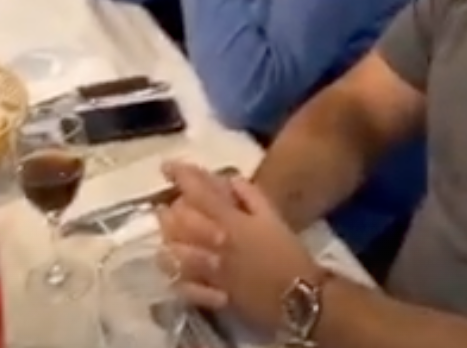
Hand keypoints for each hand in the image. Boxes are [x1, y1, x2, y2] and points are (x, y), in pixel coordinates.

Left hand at [159, 163, 318, 328]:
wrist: (299, 299)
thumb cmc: (289, 254)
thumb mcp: (273, 216)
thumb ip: (249, 194)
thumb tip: (228, 179)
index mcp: (232, 221)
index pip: (198, 192)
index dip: (180, 175)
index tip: (167, 166)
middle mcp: (216, 243)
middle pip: (179, 222)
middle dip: (168, 210)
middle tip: (167, 205)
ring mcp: (211, 271)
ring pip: (175, 253)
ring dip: (168, 241)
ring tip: (167, 236)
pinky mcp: (212, 296)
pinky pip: (184, 285)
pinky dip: (175, 275)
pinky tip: (175, 268)